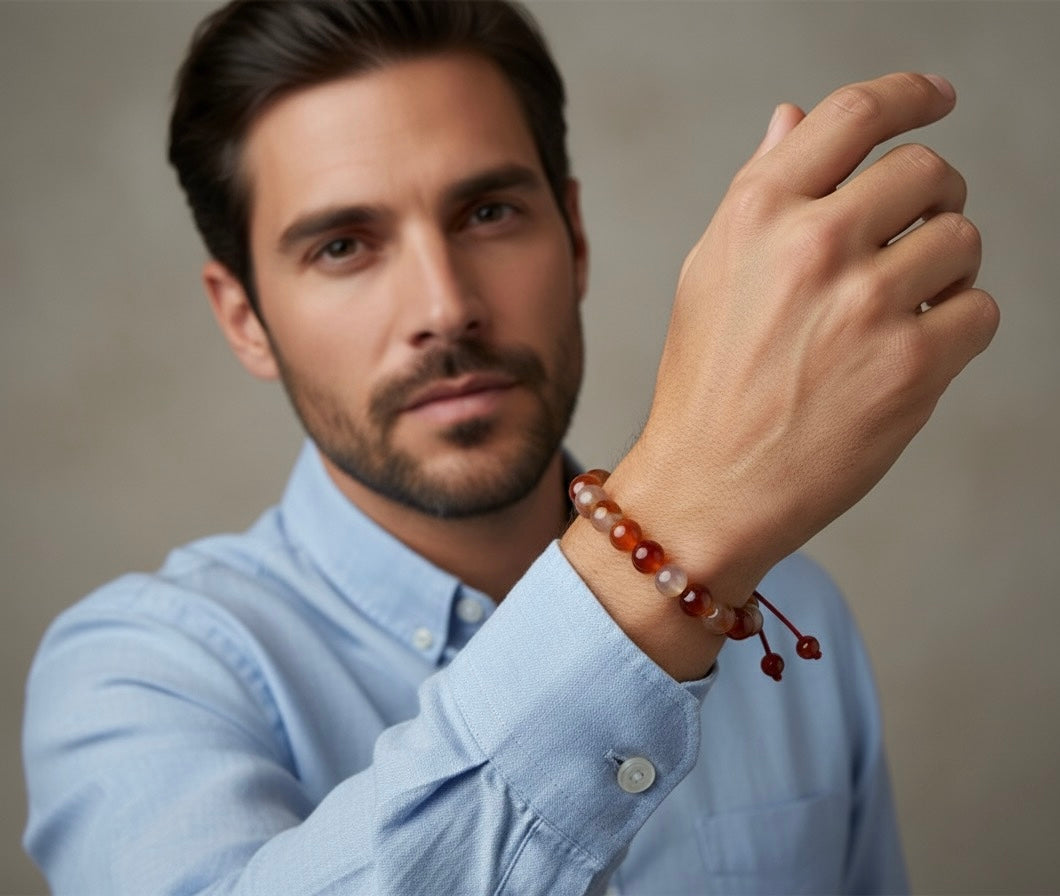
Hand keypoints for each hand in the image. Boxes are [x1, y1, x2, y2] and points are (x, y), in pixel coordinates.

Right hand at [612, 73, 998, 605]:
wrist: (707, 487)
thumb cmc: (705, 385)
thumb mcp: (709, 273)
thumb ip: (760, 192)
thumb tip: (793, 118)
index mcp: (756, 214)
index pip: (853, 113)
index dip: (908, 94)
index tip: (935, 97)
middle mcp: (810, 246)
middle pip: (926, 170)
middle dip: (933, 196)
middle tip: (916, 231)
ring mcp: (864, 305)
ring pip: (962, 239)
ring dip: (946, 267)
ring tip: (904, 307)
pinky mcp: (911, 366)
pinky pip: (980, 311)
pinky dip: (958, 328)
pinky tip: (912, 353)